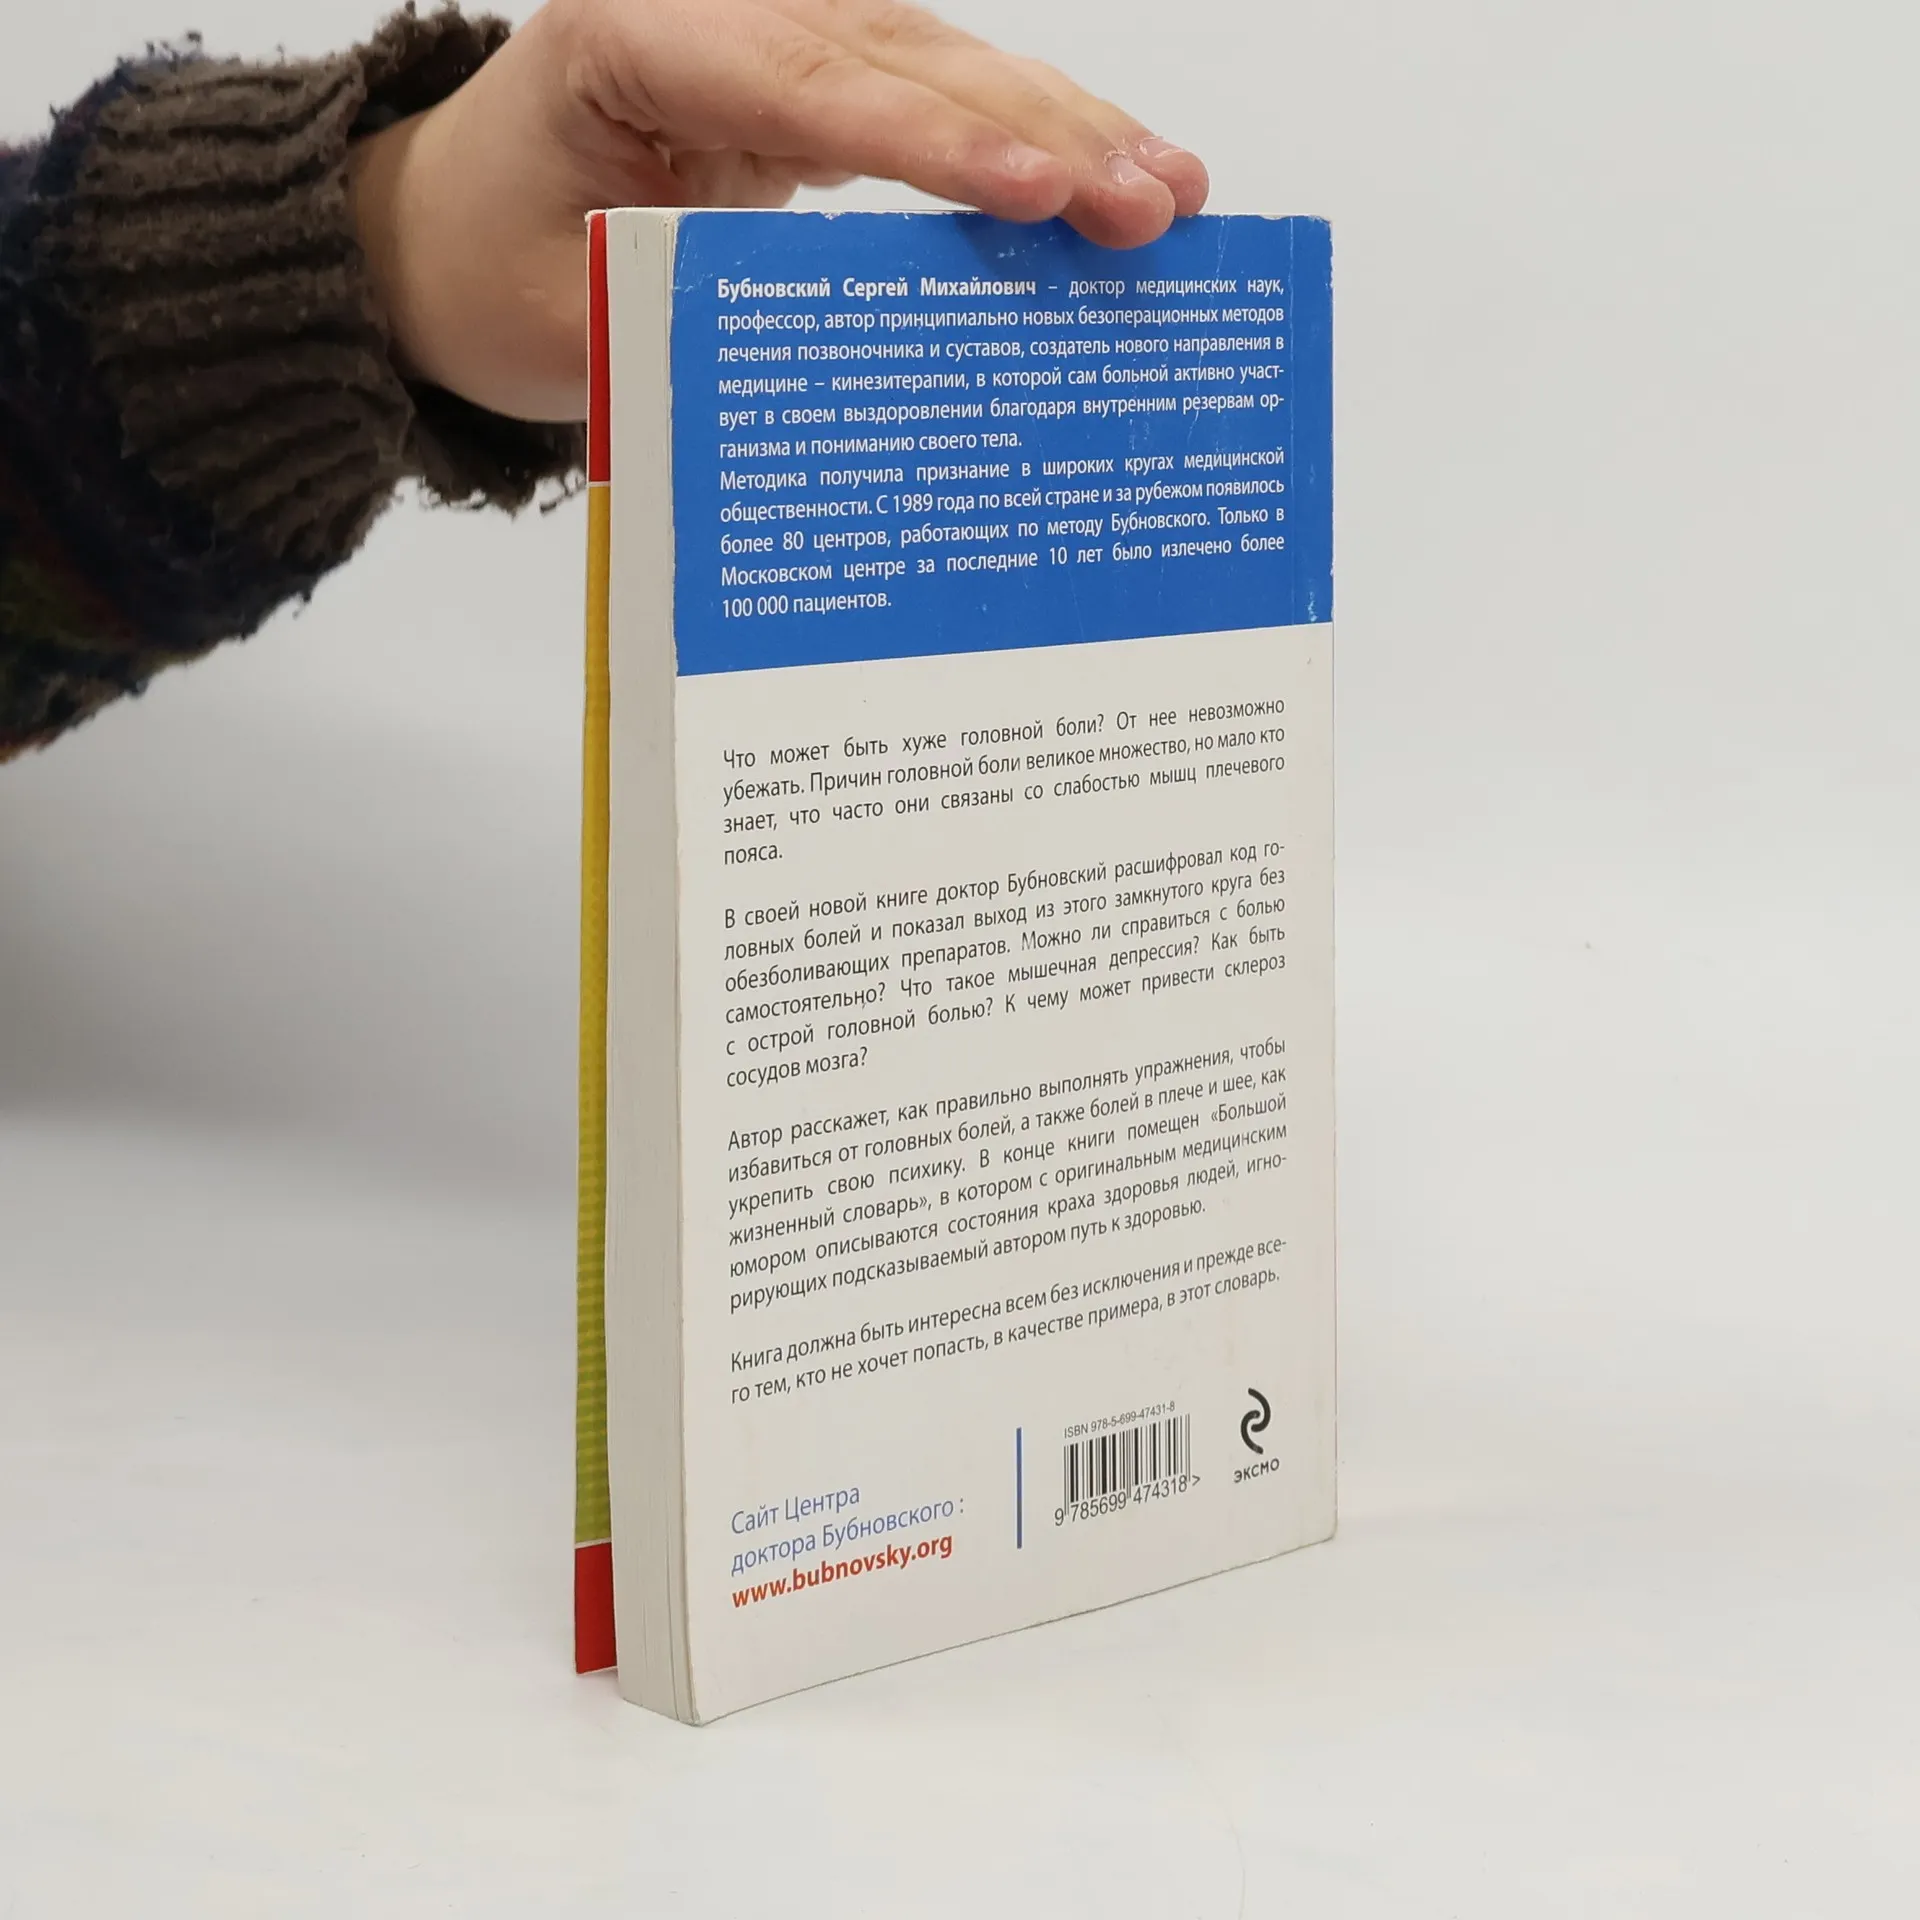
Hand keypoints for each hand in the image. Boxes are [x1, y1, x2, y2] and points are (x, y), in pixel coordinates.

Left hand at [347, 0, 1208, 421]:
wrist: (445, 235)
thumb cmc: (488, 272)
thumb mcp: (569, 321)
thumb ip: (696, 322)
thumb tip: (846, 372)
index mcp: (631, 38)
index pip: (802, 85)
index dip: (928, 143)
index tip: (1036, 193)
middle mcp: (716, 10)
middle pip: (903, 57)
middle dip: (1040, 132)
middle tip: (1152, 206)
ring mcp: (774, 34)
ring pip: (944, 64)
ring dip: (1067, 128)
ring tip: (1174, 191)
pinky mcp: (812, 79)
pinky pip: (935, 98)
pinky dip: (1028, 143)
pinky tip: (1112, 175)